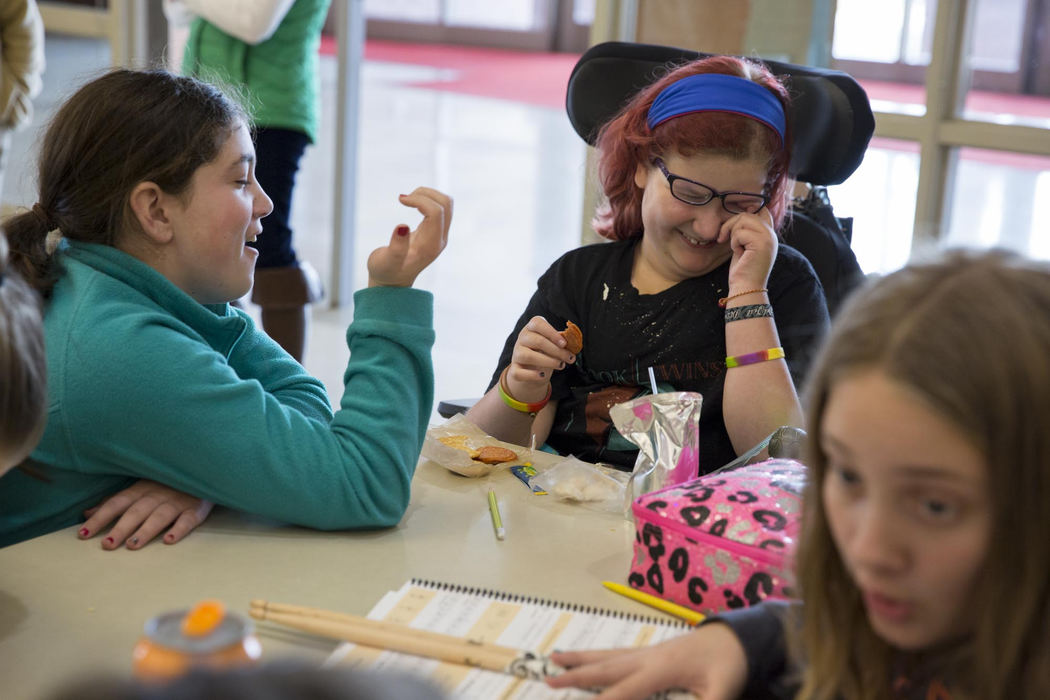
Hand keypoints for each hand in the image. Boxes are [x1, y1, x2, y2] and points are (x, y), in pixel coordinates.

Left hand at [79, 479, 213, 549]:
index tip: (83, 534)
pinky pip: (188, 519)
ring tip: (132, 546)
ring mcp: (178, 501)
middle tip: (107, 545)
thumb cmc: (168, 483)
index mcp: (141, 488)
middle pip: (137, 511)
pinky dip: (179, 529)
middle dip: (121, 527)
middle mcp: (157, 494)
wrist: (204, 470)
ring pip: (159, 516)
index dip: (100, 517)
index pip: (117, 503)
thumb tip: (87, 513)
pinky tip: (169, 540)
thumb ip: (116, 501)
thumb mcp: (141, 487)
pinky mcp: (196, 508)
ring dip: (146, 530)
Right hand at [367, 187, 451, 287]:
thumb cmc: (386, 272)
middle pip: (446, 204)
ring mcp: (440, 235)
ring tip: (407, 199)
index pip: (437, 212)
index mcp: (430, 245)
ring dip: (427, 194)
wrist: (393, 282)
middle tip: (403, 199)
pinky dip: (427, 199)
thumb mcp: (384, 261)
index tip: (400, 200)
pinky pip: (440, 207)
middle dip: (425, 194)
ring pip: (446, 203)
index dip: (420, 200)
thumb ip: (395, 247)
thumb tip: (402, 227)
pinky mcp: (436, 231)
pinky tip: (411, 204)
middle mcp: (439, 239)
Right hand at [504, 316, 575, 403]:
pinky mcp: (514, 369)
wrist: (532, 369)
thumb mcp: (554, 343)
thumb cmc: (546, 351)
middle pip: (537, 341)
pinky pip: (519, 372)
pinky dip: (531, 375)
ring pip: (528, 356)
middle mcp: (522, 338)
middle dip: (557, 351)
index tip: (564, 344)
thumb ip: (562, 341)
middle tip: (570, 358)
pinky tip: (543, 376)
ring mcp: (516, 353)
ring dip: (548, 362)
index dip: (552, 333)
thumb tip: (573, 342)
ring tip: (561, 365)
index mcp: (532, 327)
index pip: (537, 324)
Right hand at [546, 623, 747, 699]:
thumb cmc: (729, 665)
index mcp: (661, 669)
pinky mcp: (651, 652)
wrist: (737, 638)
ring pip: (607, 655)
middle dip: (576, 676)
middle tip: (548, 680)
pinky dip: (596, 655)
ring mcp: (647, 652)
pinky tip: (587, 657)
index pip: (623, 692)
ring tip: (554, 658)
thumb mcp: (722, 691)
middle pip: (605, 668)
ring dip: (580, 658)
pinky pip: (616, 653)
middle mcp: (647, 658)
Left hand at [718, 207, 777, 292]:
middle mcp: (771, 234)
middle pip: (748, 214)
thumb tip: (739, 213)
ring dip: (733, 234)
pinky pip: (740, 232)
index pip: (762, 210)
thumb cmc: (742, 270)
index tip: (733, 221)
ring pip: (743, 220)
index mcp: (769, 234)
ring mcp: (768, 238)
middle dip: (731, 223)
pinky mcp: (761, 243)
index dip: (746, 209)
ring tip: (736, 248)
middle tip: (723, 237)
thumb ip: (744, 230)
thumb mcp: (744, 245)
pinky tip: (739, 253)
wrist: (746, 288)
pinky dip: (734, 243)